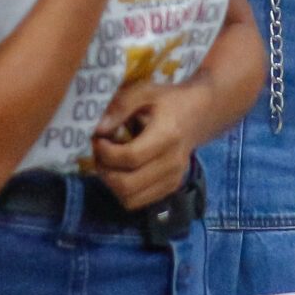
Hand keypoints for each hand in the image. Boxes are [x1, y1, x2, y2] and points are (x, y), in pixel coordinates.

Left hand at [89, 79, 210, 209]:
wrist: (197, 114)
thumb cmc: (167, 102)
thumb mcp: (144, 92)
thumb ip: (121, 106)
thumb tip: (98, 129)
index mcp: (167, 136)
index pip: (130, 157)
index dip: (105, 152)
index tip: (97, 139)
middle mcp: (172, 163)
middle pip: (127, 185)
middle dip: (104, 171)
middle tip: (98, 155)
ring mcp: (173, 179)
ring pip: (130, 199)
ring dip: (111, 184)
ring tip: (108, 164)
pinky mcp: (170, 188)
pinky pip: (137, 202)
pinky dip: (123, 191)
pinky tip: (122, 171)